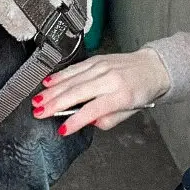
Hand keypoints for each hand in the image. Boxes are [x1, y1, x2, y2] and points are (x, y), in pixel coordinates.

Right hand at [33, 48, 169, 135]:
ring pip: (72, 79)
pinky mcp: (96, 59)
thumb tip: (87, 122)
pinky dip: (59, 76)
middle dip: (55, 104)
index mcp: (121, 94)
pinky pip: (74, 68)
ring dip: (52, 91)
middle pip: (77, 92)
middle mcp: (110, 78)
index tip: (63, 130)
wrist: (151, 67)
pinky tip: (47, 83)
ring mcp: (102, 67)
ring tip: (37, 101)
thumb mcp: (130, 112)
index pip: (93, 109)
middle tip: (39, 113)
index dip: (76, 121)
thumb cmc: (142, 91)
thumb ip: (108, 119)